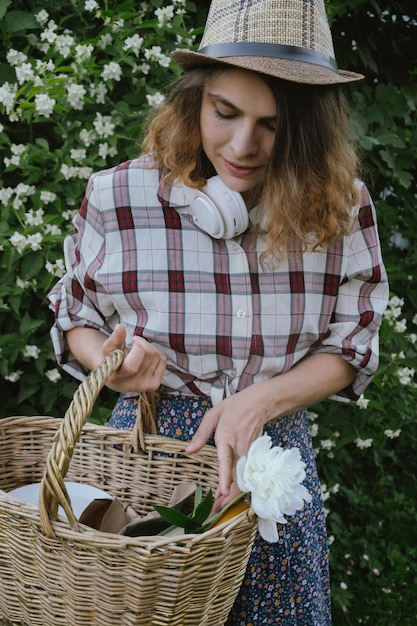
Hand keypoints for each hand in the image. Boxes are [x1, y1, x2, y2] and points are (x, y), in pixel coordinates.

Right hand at [102, 324, 166, 392]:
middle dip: (143, 343)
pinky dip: (156, 354)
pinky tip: (146, 357)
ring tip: (138, 350)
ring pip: (157, 356)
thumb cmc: (111, 360)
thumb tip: (120, 327)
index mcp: (117, 378)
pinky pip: (163, 361)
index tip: (132, 341)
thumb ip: (114, 339)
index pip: (132, 367)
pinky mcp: (154, 385)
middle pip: (149, 355)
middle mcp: (131, 385)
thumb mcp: (108, 349)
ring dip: (149, 347)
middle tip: (135, 342)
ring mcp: (144, 386)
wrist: (116, 376)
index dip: (137, 348)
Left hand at [186, 382, 272, 501]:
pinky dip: (240, 488)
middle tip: (214, 512)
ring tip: (219, 508)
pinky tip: (230, 496)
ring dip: (232, 496)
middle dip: (226, 497)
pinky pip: (247, 475)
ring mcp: (249, 454)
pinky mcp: (254, 456)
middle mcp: (240, 448)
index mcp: (227, 437)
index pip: (226, 460)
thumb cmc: (234, 407)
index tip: (222, 492)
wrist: (260, 403)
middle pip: (237, 477)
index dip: (224, 477)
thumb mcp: (213, 415)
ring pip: (243, 479)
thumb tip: (188, 451)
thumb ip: (201, 434)